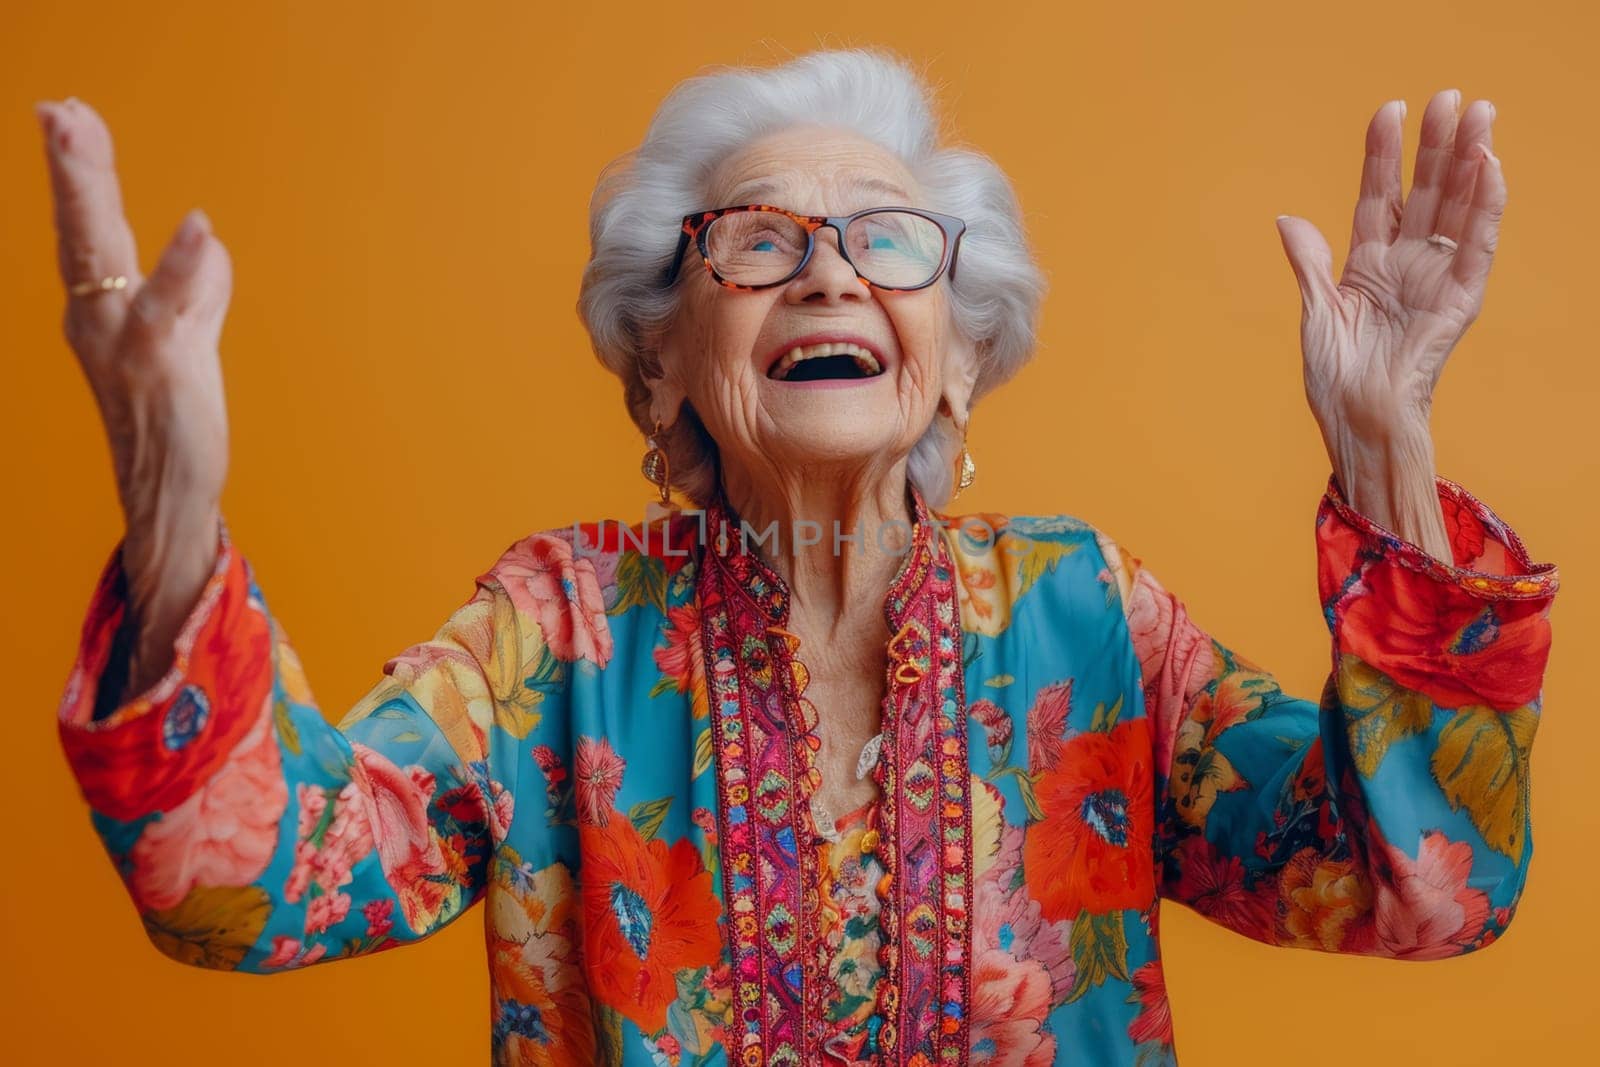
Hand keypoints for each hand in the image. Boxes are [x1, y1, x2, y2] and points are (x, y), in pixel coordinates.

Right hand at [38, 98, 232, 691]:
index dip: (78, 172)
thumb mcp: (187, 343)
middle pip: (82, 230)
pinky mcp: (162, 368)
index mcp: (100, 310)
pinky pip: (171, 309)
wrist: (168, 496)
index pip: (86, 228)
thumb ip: (198, 290)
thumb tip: (204, 240)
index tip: (67, 113)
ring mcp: (125, 343)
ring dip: (91, 193)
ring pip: (105, 255)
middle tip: (58, 109)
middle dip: (70, 167)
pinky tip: (199, 229)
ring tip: (80, 134)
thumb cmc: (175, 421)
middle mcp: (97, 321)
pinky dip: (186, 268)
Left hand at [1275, 90, 1501, 557]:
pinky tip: (1490, 166)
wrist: (1357, 420)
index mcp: (1368, 265)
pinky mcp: (1459, 300)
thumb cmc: (1334, 378)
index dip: (1384, 156)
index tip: (1388, 111)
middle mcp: (1406, 265)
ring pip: (1458, 208)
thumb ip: (1309, 264)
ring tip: (1478, 114)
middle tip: (1448, 97)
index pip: (1381, 196)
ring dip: (1469, 161)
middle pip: (1427, 192)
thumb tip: (1288, 218)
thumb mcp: (1315, 314)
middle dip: (1436, 145)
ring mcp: (1435, 279)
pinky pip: (1478, 247)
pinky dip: (1486, 207)